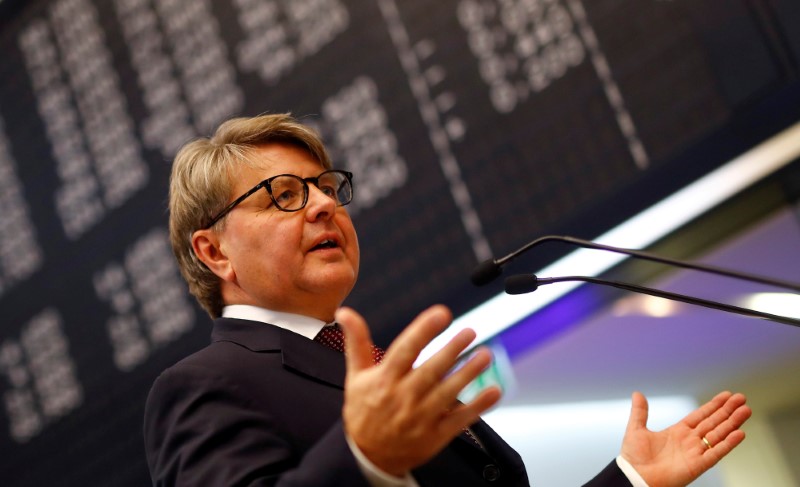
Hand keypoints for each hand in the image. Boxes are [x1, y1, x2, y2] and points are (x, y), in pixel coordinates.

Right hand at [336, 305, 500, 476]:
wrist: (367, 456)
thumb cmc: (364, 411)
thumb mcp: (356, 376)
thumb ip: (357, 342)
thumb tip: (346, 313)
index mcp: (384, 380)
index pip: (405, 350)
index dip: (423, 331)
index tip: (440, 313)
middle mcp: (403, 397)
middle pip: (431, 370)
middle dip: (452, 350)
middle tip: (469, 332)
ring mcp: (421, 418)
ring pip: (448, 393)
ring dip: (469, 373)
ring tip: (484, 355)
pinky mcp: (435, 435)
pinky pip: (460, 419)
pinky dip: (478, 406)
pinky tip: (493, 390)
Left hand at [621, 391, 751, 486]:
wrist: (634, 477)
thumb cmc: (634, 458)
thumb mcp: (636, 429)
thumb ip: (640, 412)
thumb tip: (637, 393)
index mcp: (677, 432)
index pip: (700, 415)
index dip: (713, 405)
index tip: (727, 395)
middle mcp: (689, 441)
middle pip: (713, 423)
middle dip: (728, 410)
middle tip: (742, 398)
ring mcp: (695, 453)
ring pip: (719, 435)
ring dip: (732, 423)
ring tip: (746, 411)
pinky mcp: (698, 465)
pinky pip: (716, 453)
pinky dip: (728, 444)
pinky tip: (739, 433)